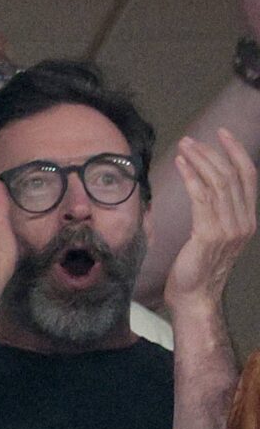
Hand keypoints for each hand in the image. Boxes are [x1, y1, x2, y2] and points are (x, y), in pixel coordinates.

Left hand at [163, 133, 259, 318]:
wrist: (194, 295)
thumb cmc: (197, 264)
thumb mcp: (213, 233)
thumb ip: (215, 210)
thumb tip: (204, 183)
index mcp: (248, 219)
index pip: (248, 176)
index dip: (236, 152)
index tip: (222, 134)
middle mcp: (244, 222)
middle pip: (233, 176)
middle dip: (212, 152)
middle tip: (191, 139)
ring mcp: (229, 229)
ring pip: (218, 183)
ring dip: (199, 161)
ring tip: (183, 147)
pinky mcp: (210, 235)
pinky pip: (202, 198)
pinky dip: (191, 177)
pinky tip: (179, 165)